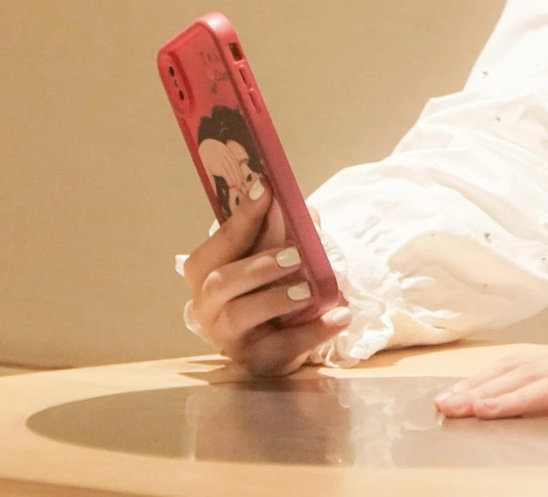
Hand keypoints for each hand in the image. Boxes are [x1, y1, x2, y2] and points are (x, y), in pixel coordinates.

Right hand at [179, 180, 349, 375]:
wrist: (282, 338)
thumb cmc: (270, 287)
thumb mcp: (276, 255)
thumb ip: (284, 232)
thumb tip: (301, 208)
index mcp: (208, 272)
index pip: (220, 242)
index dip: (242, 215)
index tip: (266, 188)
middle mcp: (208, 306)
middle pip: (220, 282)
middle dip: (258, 265)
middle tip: (294, 256)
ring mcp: (229, 337)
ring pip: (240, 315)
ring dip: (277, 298)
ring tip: (309, 291)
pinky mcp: (257, 360)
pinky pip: (282, 347)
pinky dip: (313, 331)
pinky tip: (340, 316)